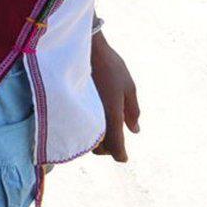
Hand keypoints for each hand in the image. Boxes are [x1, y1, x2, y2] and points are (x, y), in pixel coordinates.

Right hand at [89, 32, 140, 162]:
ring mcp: (81, 113)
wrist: (83, 47)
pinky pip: (79, 127)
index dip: (120, 155)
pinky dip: (86, 129)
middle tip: (115, 141)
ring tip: (103, 128)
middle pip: (99, 148)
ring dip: (95, 140)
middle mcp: (95, 119)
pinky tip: (92, 118)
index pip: (116, 147)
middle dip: (107, 148)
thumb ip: (132, 111)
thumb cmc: (110, 65)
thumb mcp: (129, 86)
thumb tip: (134, 130)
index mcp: (113, 116)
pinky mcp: (72, 107)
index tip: (124, 158)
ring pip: (86, 139)